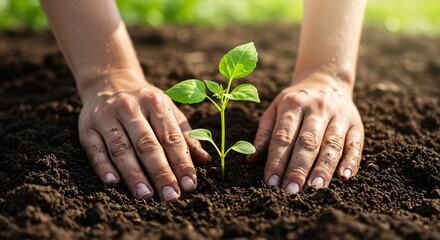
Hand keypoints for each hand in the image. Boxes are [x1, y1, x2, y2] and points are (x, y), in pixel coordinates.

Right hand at [77, 72, 210, 200]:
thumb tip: (205, 160)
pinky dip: (103, 166)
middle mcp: (130, 108)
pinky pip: (95, 149)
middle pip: (147, 144)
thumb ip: (185, 135)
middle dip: (160, 172)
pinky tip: (113, 182)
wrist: (108, 80)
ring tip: (146, 195)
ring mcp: (106, 117)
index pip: (171, 137)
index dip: (181, 162)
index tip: (189, 185)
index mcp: (155, 103)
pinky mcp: (86, 127)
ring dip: (134, 174)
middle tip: (170, 195)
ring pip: (121, 148)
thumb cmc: (145, 102)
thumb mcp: (168, 110)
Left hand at [246, 72, 363, 193]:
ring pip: (332, 144)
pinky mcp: (357, 124)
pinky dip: (351, 161)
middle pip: (308, 142)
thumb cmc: (296, 102)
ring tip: (315, 187)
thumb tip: (250, 160)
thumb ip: (265, 134)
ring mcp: (340, 116)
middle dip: (299, 168)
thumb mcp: (275, 109)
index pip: (283, 136)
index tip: (271, 182)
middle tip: (291, 190)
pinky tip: (344, 177)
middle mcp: (318, 108)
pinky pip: (355, 144)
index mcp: (293, 104)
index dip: (277, 160)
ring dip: (324, 168)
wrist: (327, 81)